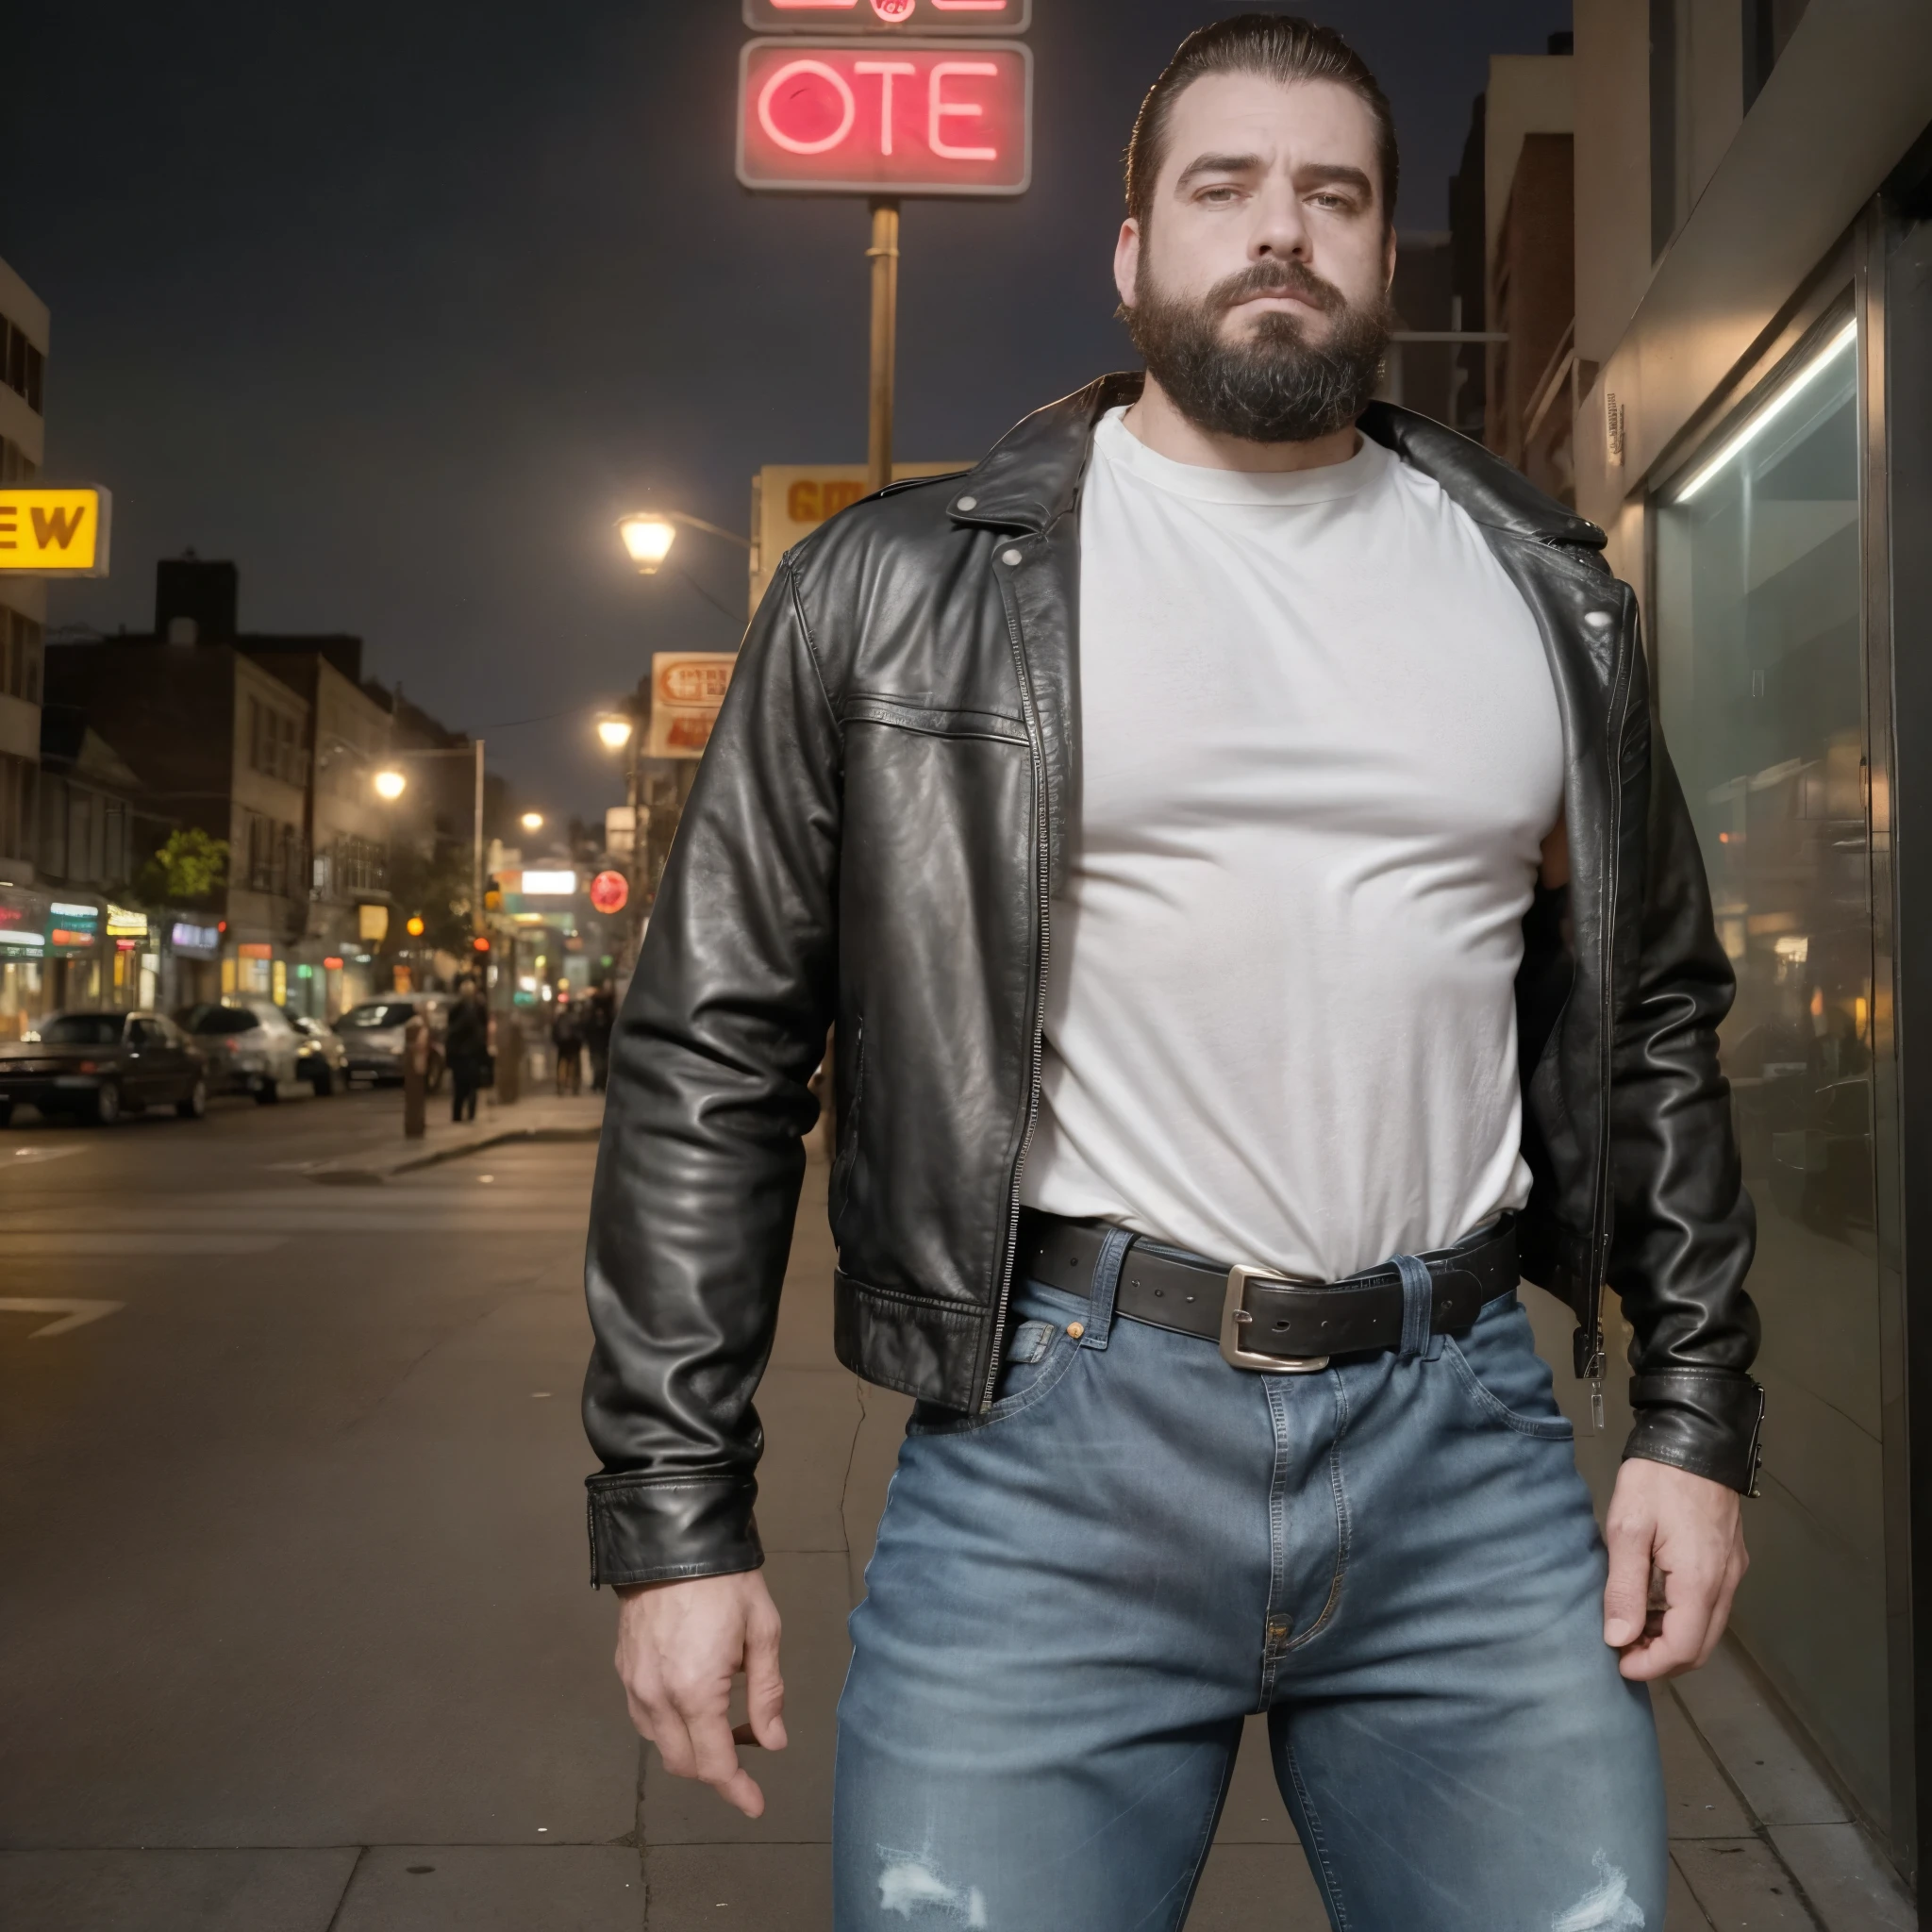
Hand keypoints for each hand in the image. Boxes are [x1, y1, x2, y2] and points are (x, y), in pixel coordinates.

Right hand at [614, 1570, 786, 1816]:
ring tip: (723, 1720)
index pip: (714, 1764)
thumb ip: (767, 1693)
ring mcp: (634, 1684)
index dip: (737, 1791)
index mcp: (695, 1692)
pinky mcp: (623, 1669)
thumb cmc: (726, 1583)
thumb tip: (773, 1741)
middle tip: (748, 1746)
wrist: (672, 1540)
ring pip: (660, 1743)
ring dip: (691, 1747)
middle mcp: (657, 1697)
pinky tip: (692, 1701)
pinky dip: (669, 1725)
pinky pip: (644, 1717)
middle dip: (716, 1770)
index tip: (755, 1805)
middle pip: (683, 1763)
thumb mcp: (762, 1632)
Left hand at [1602, 1457, 1747, 1679]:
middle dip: (1663, 1658)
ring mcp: (1732, 1571)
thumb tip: (1619, 1638)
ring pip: (1708, 1627)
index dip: (1651, 1665)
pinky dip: (1684, 1616)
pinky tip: (1654, 1601)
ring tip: (1632, 1625)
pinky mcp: (1730, 1558)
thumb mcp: (1627, 1528)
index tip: (1618, 1663)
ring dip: (1673, 1638)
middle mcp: (1726, 1584)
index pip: (1683, 1649)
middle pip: (1700, 1646)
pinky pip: (1712, 1604)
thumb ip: (1625, 1588)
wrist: (1695, 1438)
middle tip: (1624, 1649)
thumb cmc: (1656, 1480)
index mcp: (1701, 1582)